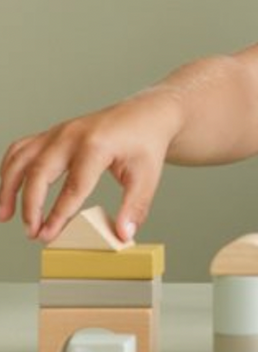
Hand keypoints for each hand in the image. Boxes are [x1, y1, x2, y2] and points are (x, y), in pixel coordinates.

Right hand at [0, 91, 179, 243]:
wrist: (147, 114)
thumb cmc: (146, 143)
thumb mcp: (149, 176)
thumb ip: (135, 207)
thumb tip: (124, 235)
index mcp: (97, 145)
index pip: (73, 187)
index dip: (58, 215)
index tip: (47, 236)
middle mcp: (72, 135)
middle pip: (39, 172)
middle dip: (31, 206)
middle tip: (31, 233)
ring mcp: (59, 131)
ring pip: (20, 158)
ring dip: (7, 186)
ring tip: (4, 215)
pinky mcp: (53, 133)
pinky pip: (21, 149)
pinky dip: (9, 169)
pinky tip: (8, 190)